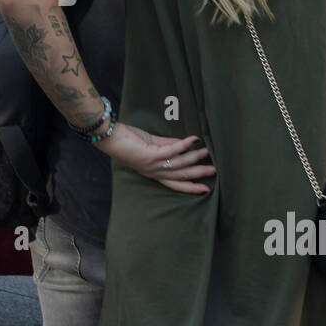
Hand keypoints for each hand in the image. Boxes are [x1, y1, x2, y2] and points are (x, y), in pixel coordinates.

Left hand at [95, 122, 214, 194]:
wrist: (111, 137)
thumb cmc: (129, 140)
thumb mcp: (152, 145)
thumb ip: (168, 146)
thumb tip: (186, 145)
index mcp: (154, 172)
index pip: (175, 183)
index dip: (191, 186)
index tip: (206, 188)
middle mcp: (154, 172)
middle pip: (181, 177)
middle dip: (198, 174)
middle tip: (214, 171)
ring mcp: (152, 165)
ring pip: (178, 165)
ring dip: (194, 158)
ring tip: (207, 152)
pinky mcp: (150, 155)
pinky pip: (171, 151)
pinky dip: (183, 145)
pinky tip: (194, 140)